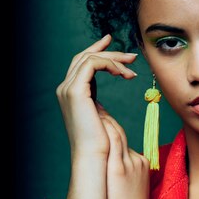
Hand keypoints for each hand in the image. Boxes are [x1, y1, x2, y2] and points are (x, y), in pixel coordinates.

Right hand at [56, 34, 137, 158]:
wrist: (94, 156)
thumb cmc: (101, 143)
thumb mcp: (99, 117)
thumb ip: (97, 104)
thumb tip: (102, 100)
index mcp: (71, 94)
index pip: (82, 64)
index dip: (97, 51)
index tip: (112, 42)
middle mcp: (65, 89)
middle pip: (84, 57)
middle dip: (108, 51)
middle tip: (131, 55)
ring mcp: (67, 89)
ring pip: (90, 58)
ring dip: (114, 59)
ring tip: (133, 67)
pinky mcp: (75, 91)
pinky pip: (93, 64)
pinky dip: (110, 64)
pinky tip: (123, 73)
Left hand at [99, 105, 149, 198]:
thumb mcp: (133, 187)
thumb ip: (124, 172)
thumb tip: (111, 163)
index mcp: (141, 164)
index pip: (124, 140)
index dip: (111, 127)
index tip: (101, 118)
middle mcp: (137, 160)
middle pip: (120, 133)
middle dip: (106, 119)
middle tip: (94, 107)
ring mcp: (129, 164)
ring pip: (116, 134)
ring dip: (103, 119)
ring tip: (91, 109)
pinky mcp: (119, 170)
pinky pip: (113, 143)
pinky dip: (104, 129)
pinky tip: (95, 121)